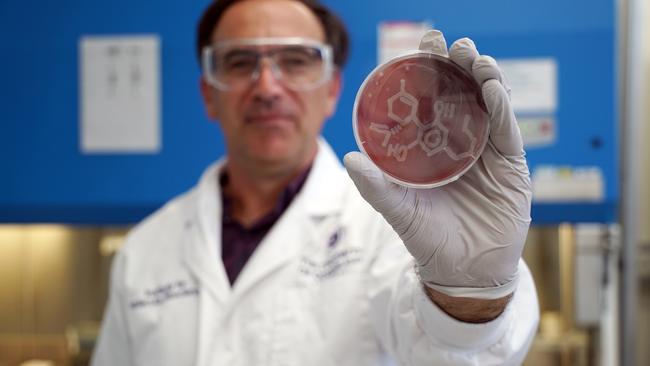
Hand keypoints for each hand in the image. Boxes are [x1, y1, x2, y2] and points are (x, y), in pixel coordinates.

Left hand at [344, 30, 531, 298]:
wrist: (463, 273)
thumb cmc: (429, 240)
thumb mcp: (399, 211)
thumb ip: (376, 187)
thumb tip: (352, 159)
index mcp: (435, 146)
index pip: (434, 99)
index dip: (431, 71)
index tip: (424, 44)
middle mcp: (462, 142)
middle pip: (464, 94)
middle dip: (460, 65)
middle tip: (452, 44)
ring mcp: (488, 152)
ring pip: (490, 105)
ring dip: (484, 78)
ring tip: (473, 59)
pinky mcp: (511, 167)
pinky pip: (508, 132)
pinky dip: (502, 110)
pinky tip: (493, 91)